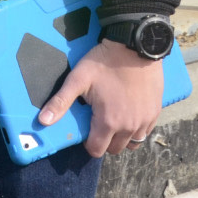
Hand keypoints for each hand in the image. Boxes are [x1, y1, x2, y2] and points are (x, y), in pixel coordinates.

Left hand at [38, 39, 165, 156]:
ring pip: (132, 143)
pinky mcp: (155, 113)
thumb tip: (43, 121)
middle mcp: (128, 127)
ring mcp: (144, 121)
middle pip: (114, 149)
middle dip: (104, 141)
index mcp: (108, 122)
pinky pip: (145, 132)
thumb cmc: (104, 62)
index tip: (86, 129)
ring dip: (122, 138)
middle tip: (98, 123)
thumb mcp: (78, 80)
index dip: (88, 143)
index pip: (96, 149)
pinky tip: (129, 114)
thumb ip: (61, 102)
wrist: (135, 47)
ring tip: (114, 120)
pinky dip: (136, 129)